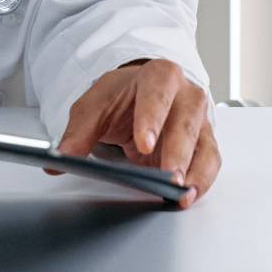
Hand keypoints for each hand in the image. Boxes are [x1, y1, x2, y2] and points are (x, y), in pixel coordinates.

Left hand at [56, 58, 220, 207]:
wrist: (137, 96)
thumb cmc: (121, 99)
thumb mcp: (94, 108)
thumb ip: (78, 132)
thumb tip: (61, 158)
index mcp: (159, 76)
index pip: (159, 92)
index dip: (153, 117)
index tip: (144, 144)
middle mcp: (186, 94)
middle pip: (188, 120)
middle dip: (179, 151)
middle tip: (168, 177)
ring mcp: (199, 119)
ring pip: (204, 143)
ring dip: (195, 171)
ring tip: (181, 194)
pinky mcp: (203, 142)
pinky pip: (209, 162)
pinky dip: (201, 180)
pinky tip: (187, 196)